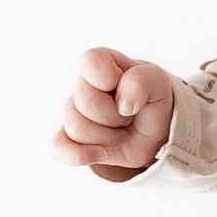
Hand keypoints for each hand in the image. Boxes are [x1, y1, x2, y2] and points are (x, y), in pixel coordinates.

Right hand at [53, 47, 174, 179]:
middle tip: (128, 115)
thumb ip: (142, 81)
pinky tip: (100, 153)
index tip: (125, 85)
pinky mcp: (68, 140)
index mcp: (100, 64)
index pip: (91, 62)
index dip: (109, 79)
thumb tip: (123, 104)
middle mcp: (81, 86)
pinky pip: (59, 148)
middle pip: (85, 102)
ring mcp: (72, 114)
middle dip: (116, 115)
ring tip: (121, 130)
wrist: (154, 132)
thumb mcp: (157, 82)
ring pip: (77, 129)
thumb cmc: (151, 100)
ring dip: (109, 137)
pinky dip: (79, 155)